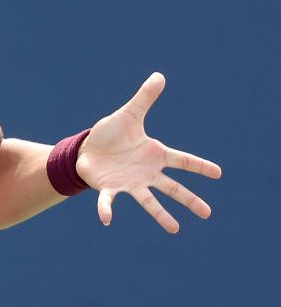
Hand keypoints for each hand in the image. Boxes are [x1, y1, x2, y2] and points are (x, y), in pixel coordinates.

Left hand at [77, 73, 222, 232]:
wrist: (87, 148)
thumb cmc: (111, 133)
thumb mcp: (128, 114)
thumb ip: (144, 99)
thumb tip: (159, 76)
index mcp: (155, 155)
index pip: (182, 160)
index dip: (199, 166)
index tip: (219, 173)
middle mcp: (146, 173)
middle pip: (173, 188)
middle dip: (190, 200)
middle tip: (208, 213)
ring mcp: (130, 183)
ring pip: (149, 202)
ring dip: (161, 215)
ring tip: (175, 229)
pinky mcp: (109, 189)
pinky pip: (109, 202)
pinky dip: (107, 210)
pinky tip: (106, 219)